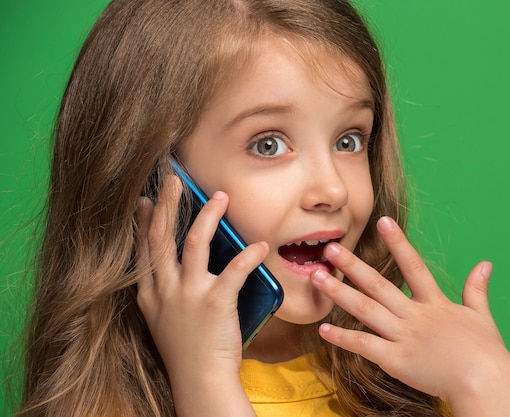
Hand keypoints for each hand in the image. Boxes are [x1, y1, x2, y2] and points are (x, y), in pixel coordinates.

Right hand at [135, 176, 264, 415]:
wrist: (199, 380)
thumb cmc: (186, 351)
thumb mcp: (162, 320)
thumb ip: (165, 293)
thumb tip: (177, 268)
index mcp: (150, 294)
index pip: (144, 249)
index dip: (145, 222)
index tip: (148, 200)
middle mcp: (164, 289)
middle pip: (161, 237)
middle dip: (169, 204)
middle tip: (175, 180)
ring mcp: (188, 294)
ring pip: (194, 242)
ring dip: (209, 216)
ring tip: (221, 197)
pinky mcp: (215, 302)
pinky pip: (234, 269)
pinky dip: (249, 254)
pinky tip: (260, 245)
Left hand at [311, 216, 509, 416]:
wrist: (488, 385)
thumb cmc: (487, 354)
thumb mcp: (482, 316)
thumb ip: (476, 289)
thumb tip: (485, 264)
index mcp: (435, 303)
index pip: (413, 266)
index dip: (398, 242)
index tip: (383, 222)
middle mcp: (416, 315)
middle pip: (379, 285)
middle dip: (352, 265)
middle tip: (330, 248)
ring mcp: (405, 337)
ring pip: (366, 310)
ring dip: (339, 293)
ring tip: (317, 278)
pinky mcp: (397, 361)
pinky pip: (365, 346)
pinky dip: (343, 338)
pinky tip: (323, 330)